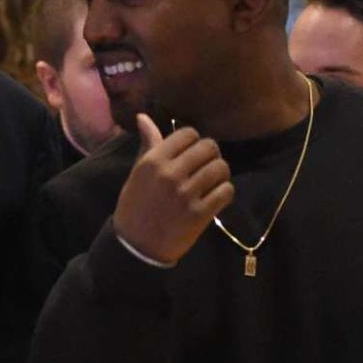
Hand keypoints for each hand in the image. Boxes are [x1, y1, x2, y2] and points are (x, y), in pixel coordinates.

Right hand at [113, 113, 233, 264]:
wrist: (136, 246)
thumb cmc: (135, 205)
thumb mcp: (137, 172)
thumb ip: (149, 144)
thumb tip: (143, 116)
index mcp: (154, 161)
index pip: (188, 133)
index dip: (194, 140)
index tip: (192, 151)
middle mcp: (171, 174)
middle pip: (209, 147)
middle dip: (211, 154)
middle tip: (206, 165)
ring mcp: (186, 194)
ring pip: (221, 168)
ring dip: (220, 173)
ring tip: (212, 181)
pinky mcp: (200, 214)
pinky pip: (226, 191)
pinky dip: (225, 192)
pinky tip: (215, 197)